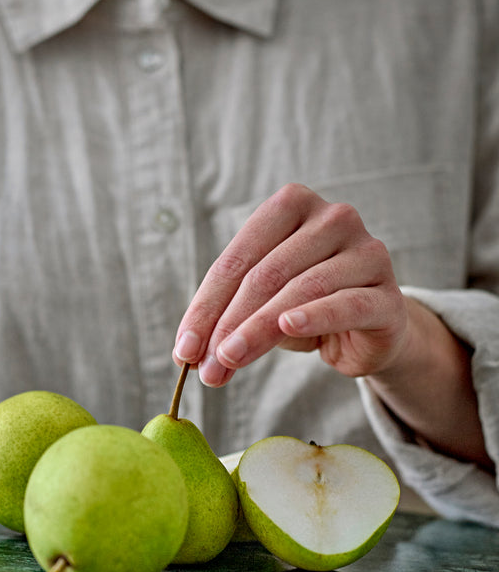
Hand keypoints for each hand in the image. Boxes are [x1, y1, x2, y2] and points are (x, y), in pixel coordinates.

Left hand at [173, 183, 408, 386]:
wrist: (368, 331)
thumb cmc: (306, 307)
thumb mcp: (261, 304)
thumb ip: (228, 317)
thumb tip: (190, 353)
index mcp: (292, 206)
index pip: (237, 259)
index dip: (206, 306)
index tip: (183, 349)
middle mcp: (333, 218)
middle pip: (266, 274)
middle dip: (228, 324)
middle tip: (207, 365)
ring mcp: (366, 252)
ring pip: (301, 290)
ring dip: (258, 330)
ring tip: (229, 361)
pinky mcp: (388, 294)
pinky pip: (346, 304)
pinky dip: (314, 316)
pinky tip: (288, 327)